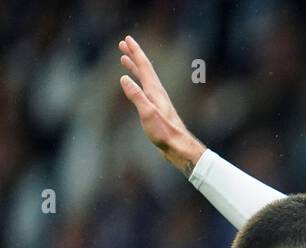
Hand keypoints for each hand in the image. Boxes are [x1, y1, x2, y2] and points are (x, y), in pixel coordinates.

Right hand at [117, 34, 204, 174]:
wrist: (180, 148)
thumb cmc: (165, 133)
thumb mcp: (148, 114)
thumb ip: (137, 96)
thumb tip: (123, 78)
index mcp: (155, 91)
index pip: (144, 67)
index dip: (135, 52)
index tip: (126, 39)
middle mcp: (157, 93)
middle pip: (145, 69)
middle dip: (134, 55)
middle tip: (123, 44)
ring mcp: (158, 101)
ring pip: (144, 79)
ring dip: (135, 68)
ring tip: (124, 59)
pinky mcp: (157, 109)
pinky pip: (145, 89)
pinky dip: (138, 82)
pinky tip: (134, 85)